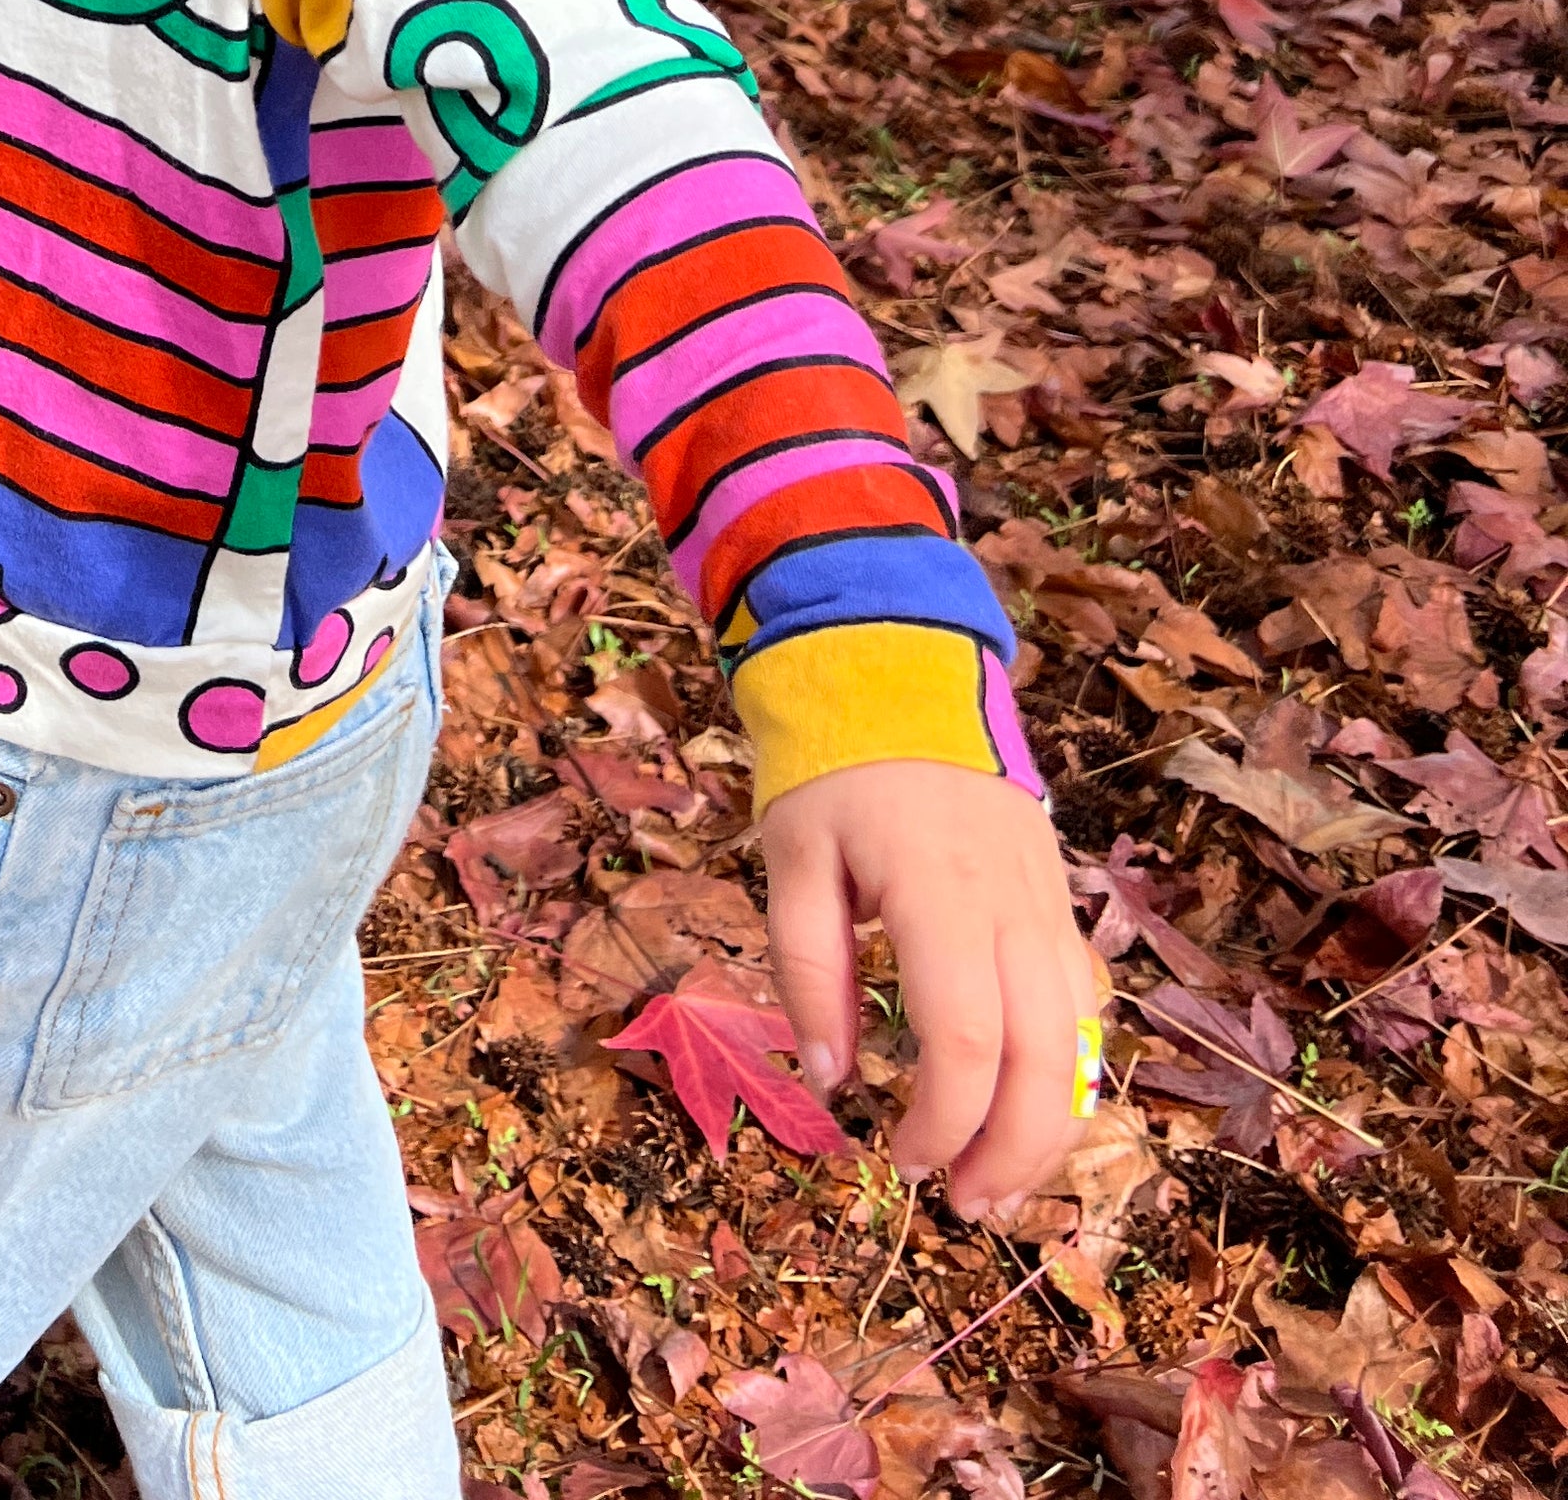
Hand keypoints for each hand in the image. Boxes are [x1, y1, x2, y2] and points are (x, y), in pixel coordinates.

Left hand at [760, 761, 1094, 1218]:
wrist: (902, 670)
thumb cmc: (836, 768)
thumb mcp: (792, 857)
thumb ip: (809, 970)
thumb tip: (831, 1081)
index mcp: (942, 892)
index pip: (967, 1037)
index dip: (942, 1118)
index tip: (900, 1161)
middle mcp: (1014, 905)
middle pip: (1047, 1058)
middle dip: (1013, 1152)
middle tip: (964, 1207)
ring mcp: (1049, 902)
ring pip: (1082, 1039)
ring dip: (1050, 1127)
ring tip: (998, 1185)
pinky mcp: (1058, 901)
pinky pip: (1085, 1004)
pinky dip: (1068, 1072)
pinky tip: (1029, 1111)